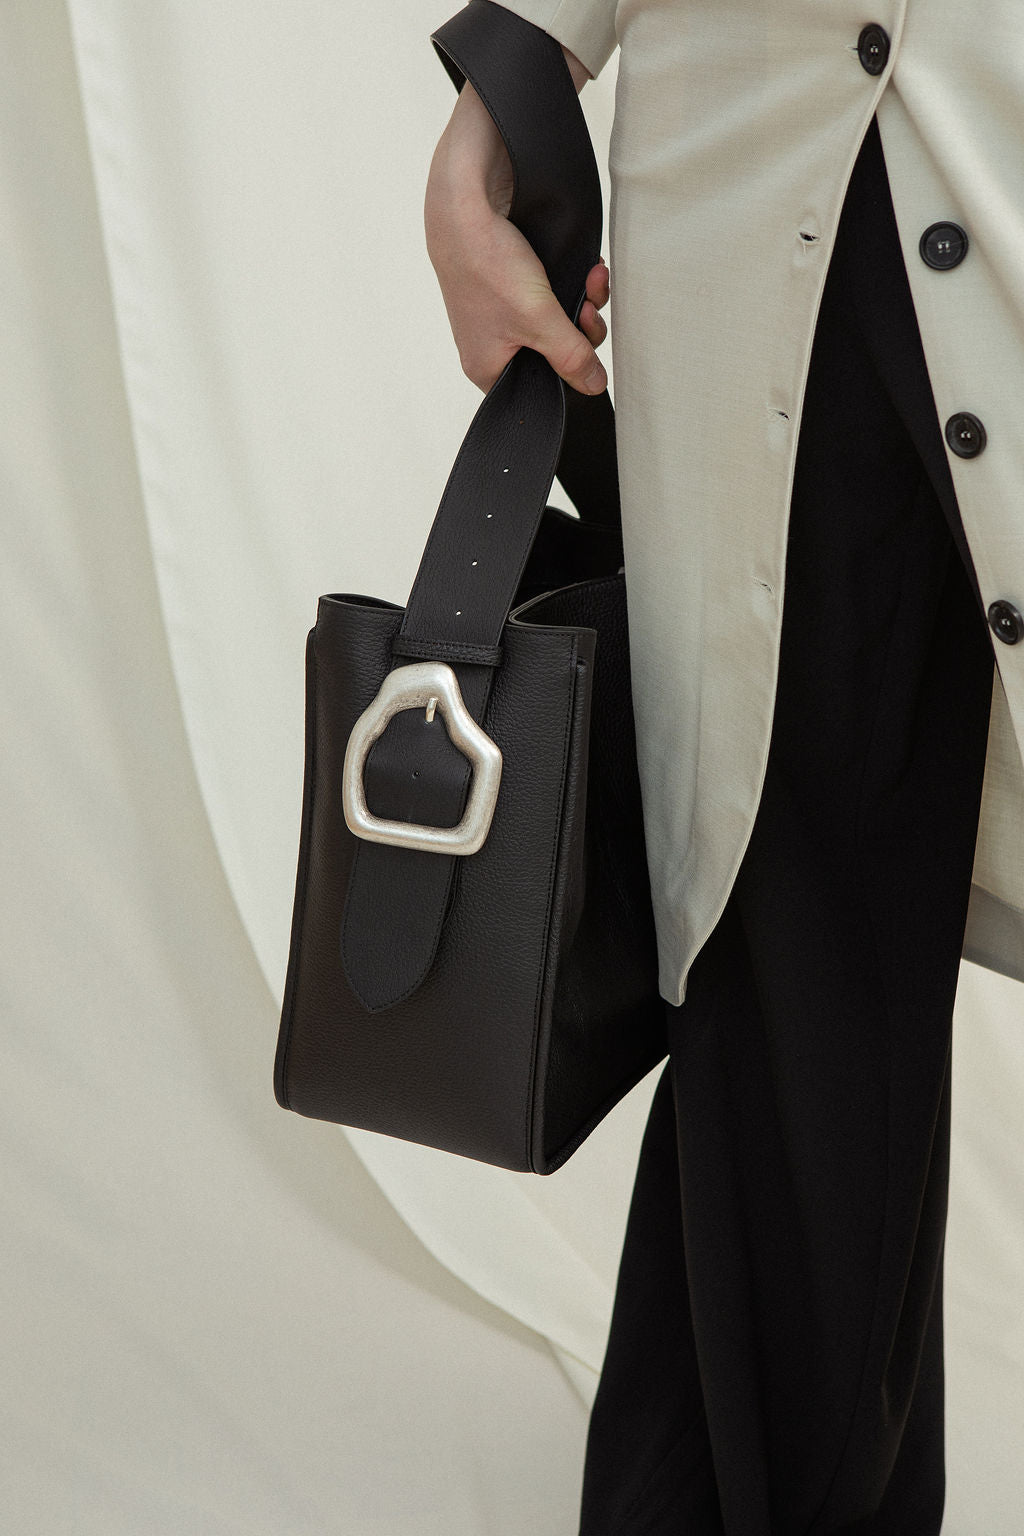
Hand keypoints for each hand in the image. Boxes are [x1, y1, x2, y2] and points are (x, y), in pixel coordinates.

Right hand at [424, 54, 609, 397]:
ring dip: (584, 302)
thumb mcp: (539, 321)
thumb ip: (571, 357)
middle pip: (553, 354)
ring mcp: (501, 313)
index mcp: (488, 367)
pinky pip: (551, 296)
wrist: (463, 200)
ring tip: (594, 279)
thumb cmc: (486, 265)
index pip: (538, 390)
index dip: (568, 373)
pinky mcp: (511, 284)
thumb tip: (594, 387)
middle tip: (589, 310)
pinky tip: (587, 268)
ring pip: (557, 322)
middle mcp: (493, 344)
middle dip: (582, 331)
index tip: (586, 350)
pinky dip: (573, 283)